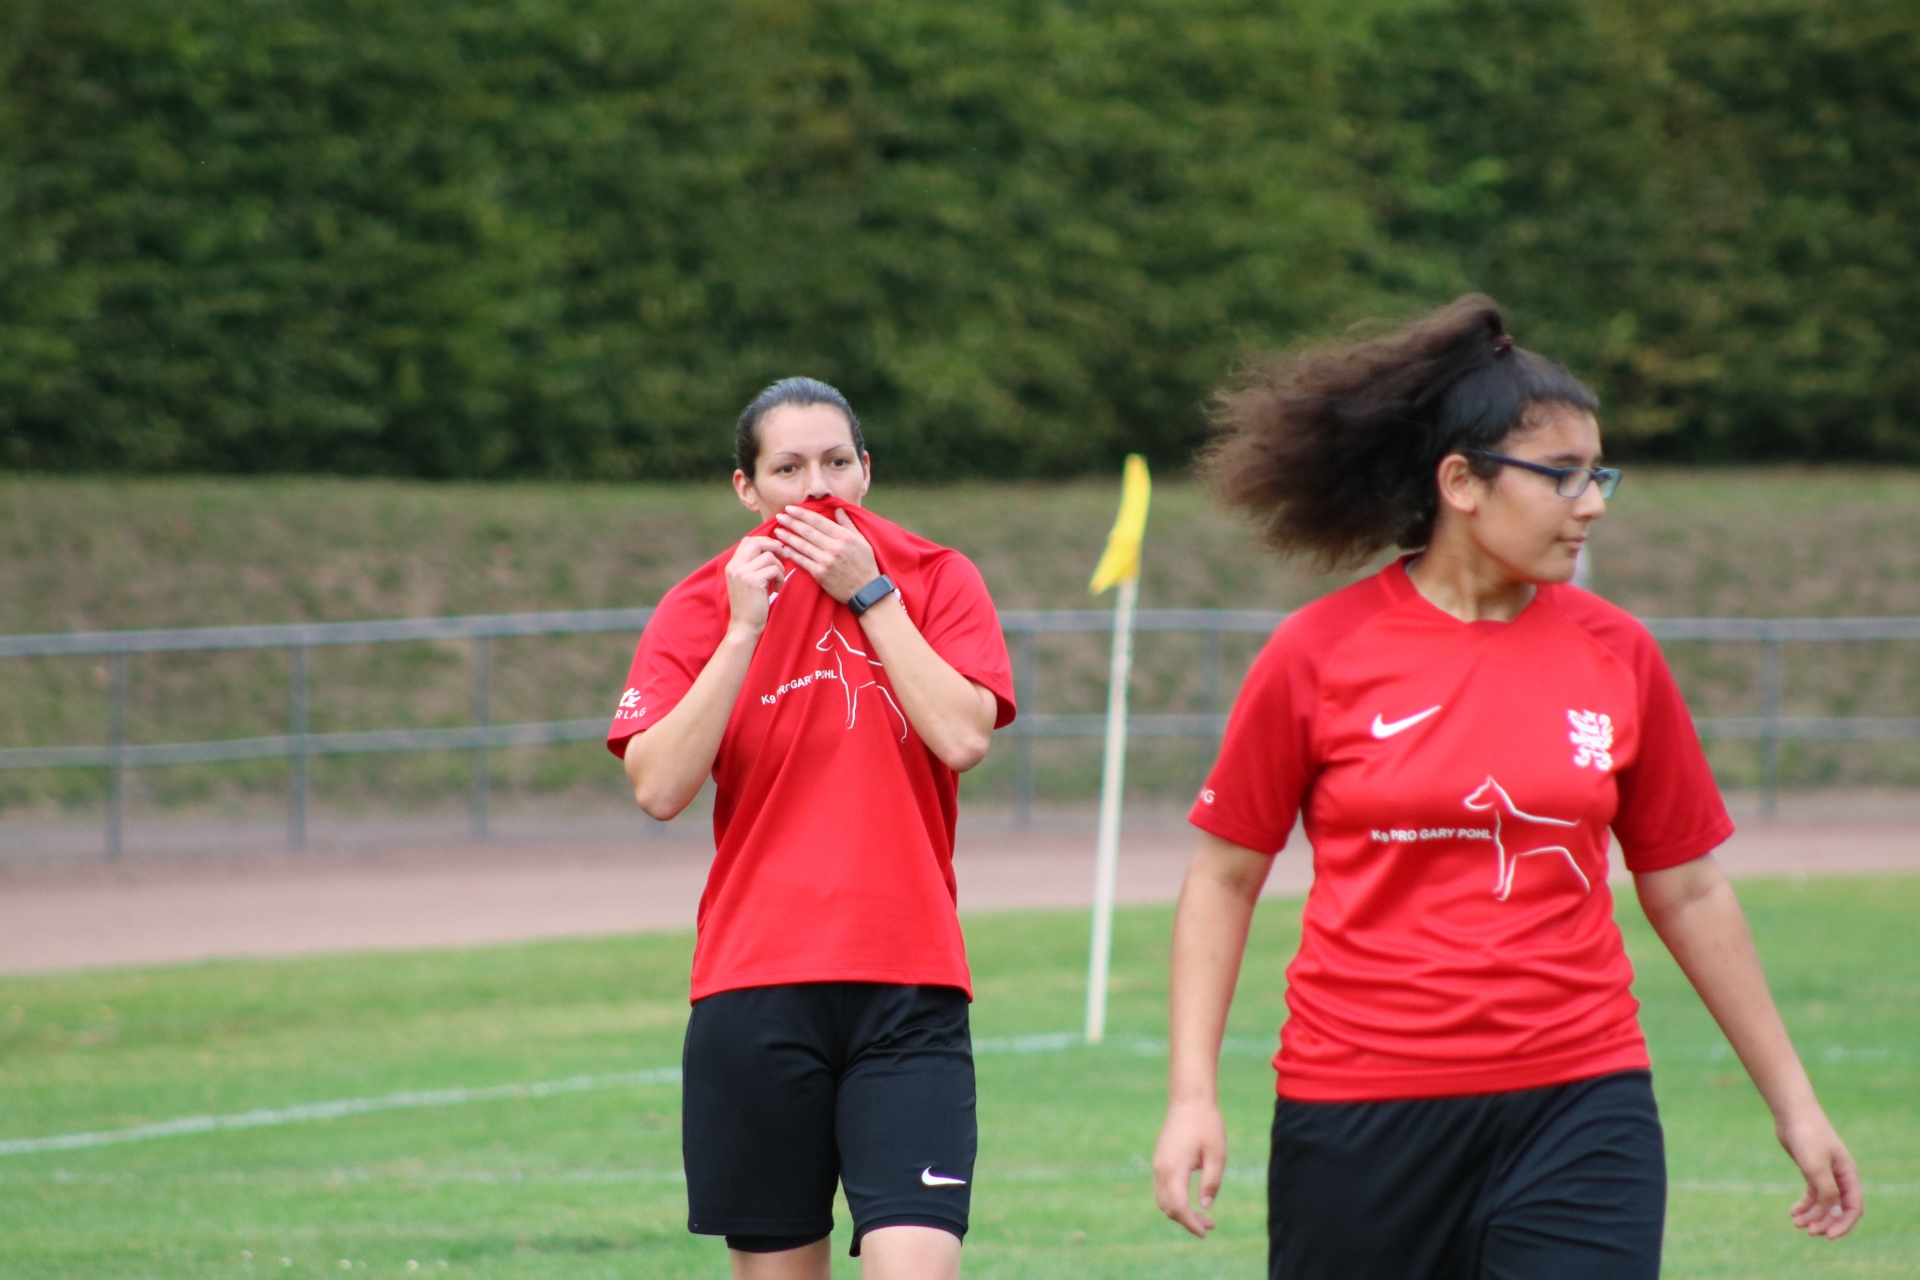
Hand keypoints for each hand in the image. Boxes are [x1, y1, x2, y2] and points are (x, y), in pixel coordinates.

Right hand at [724, 535, 786, 633]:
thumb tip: (772, 548)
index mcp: (732, 565)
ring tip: (778, 581)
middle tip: (785, 556)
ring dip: (780, 567)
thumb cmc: (750, 605)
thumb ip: (752, 565)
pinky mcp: (753, 581)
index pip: (748, 541)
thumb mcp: (746, 581)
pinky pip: (774, 569)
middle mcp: (735, 566)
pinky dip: (781, 578)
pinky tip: (777, 589)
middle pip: (757, 543)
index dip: (764, 540)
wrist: (744, 626)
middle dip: (774, 546)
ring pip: (769, 556)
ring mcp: (743, 573)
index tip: (776, 548)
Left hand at [773, 506, 879, 603]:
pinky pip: (802, 561)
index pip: (818, 521)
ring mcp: (826, 561)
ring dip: (788, 537)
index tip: (790, 508)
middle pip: (807, 531)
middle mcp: (834, 547)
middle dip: (791, 522)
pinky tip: (784, 548)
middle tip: (779, 516)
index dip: (802, 514)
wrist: (866, 591)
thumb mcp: (861, 540)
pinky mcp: (820, 574)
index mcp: (844, 536)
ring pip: (802, 545)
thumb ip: (848, 523)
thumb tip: (838, 508)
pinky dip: (792, 554)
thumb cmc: (865, 564)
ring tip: (777, 531)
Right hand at [1152, 1098, 1226, 1238]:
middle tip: (1210, 1225)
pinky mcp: (1160, 1161)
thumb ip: (1211, 1182)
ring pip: (1163, 1200)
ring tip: (1203, 1216)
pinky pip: (1162, 1189)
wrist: (1189, 1099)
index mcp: (1174, 1169)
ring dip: (1180, 1212)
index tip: (1206, 1232)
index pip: (1178, 1207)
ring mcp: (1157, 1165)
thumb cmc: (1206, 1125)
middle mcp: (1160, 1170)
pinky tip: (1191, 1201)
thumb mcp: (1217, 1154)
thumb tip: (1205, 1206)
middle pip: (1168, 1208)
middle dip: (1187, 1221)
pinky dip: (1175, 1201)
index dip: (1191, 1223)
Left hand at [1779, 1107, 1863, 1239]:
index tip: (1827, 1235)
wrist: (1792, 1113)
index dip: (1842, 1224)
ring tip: (1796, 1223)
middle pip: (1837, 1208)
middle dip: (1825, 1222)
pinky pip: (1811, 1194)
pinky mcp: (1810, 1170)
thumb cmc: (1807, 1136)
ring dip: (1812, 1215)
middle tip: (1808, 1232)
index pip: (1853, 1207)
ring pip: (1822, 1203)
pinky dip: (1804, 1205)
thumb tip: (1833, 1214)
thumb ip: (1826, 1190)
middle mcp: (1839, 1176)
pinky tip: (1793, 1212)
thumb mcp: (1815, 1167)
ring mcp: (1825, 1173)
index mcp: (1848, 1175)